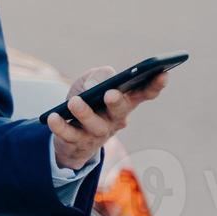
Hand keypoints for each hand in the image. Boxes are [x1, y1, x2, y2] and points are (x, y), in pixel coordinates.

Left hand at [48, 66, 169, 170]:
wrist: (68, 136)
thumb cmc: (86, 102)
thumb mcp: (89, 83)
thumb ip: (98, 76)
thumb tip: (104, 77)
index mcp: (124, 103)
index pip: (143, 94)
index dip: (155, 85)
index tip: (163, 73)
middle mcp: (114, 120)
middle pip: (120, 112)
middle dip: (117, 103)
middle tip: (110, 93)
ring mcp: (97, 134)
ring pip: (95, 126)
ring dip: (85, 113)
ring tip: (74, 102)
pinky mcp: (77, 143)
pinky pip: (69, 135)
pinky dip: (61, 126)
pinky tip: (53, 117)